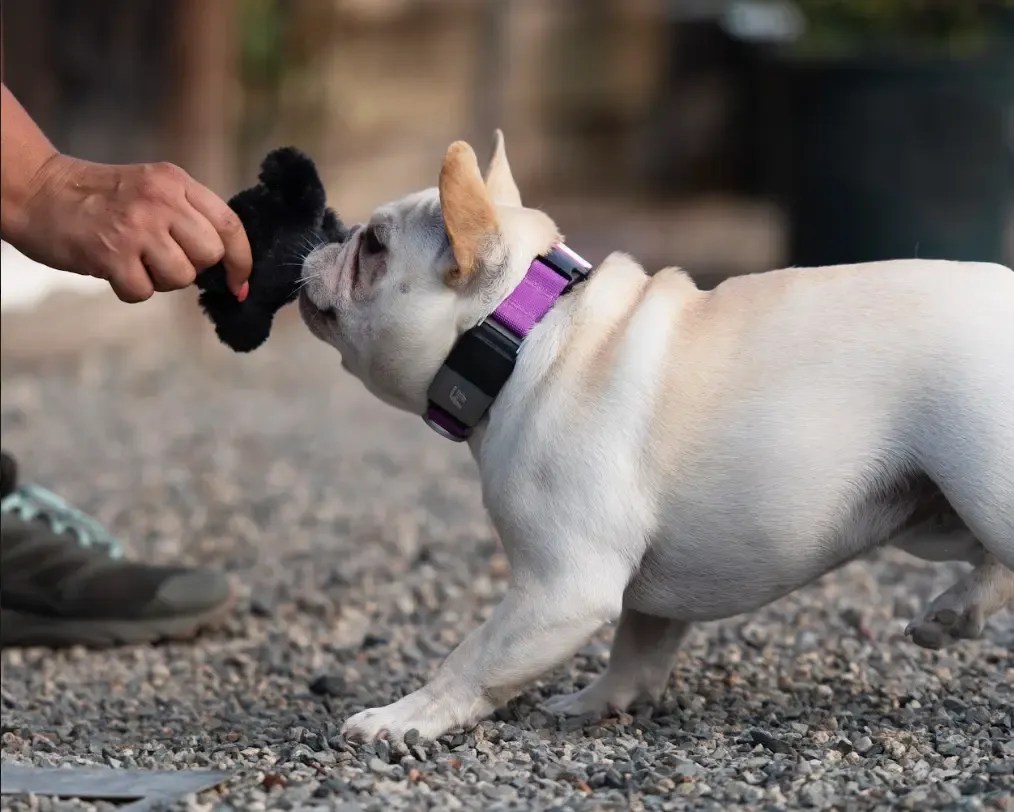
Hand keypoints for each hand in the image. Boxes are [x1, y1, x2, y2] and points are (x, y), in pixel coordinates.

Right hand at [9, 155, 250, 302]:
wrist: (39, 192)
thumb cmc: (100, 198)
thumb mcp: (152, 188)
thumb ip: (188, 214)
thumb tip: (227, 262)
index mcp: (175, 182)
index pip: (230, 224)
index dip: (241, 259)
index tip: (238, 281)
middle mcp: (161, 201)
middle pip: (210, 254)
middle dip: (192, 267)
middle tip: (162, 257)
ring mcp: (137, 227)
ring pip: (181, 277)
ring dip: (161, 280)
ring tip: (134, 260)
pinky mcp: (112, 254)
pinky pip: (144, 293)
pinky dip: (131, 289)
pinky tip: (114, 268)